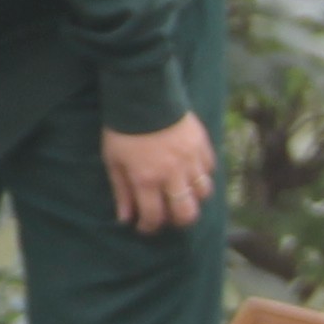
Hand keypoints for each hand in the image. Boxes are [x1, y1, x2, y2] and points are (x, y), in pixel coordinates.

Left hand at [102, 116, 218, 236]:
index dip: (149, 227)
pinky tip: (191, 173)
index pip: (154, 217)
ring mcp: (191, 161)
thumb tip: (125, 219)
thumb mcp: (113, 161)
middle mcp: (172, 175)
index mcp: (146, 180)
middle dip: (178, 221)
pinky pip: (210, 170)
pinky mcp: (203, 146)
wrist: (145, 96)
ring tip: (181, 194)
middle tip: (169, 216)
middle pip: (187, 213)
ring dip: (193, 198)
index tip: (145, 226)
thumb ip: (121, 191)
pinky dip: (202, 176)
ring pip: (203, 194)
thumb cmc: (123, 130)